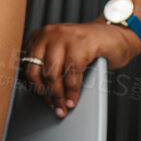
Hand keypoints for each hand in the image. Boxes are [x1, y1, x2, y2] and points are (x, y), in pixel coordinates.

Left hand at [21, 19, 140, 118]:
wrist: (114, 35)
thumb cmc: (87, 47)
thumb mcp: (62, 53)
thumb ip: (48, 65)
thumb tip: (40, 94)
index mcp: (40, 36)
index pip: (26, 65)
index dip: (32, 87)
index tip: (39, 100)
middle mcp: (49, 33)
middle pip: (36, 70)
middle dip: (43, 94)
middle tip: (52, 106)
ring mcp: (65, 36)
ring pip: (52, 74)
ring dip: (57, 96)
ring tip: (63, 106)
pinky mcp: (82, 43)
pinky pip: (72, 74)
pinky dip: (73, 91)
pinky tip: (73, 99)